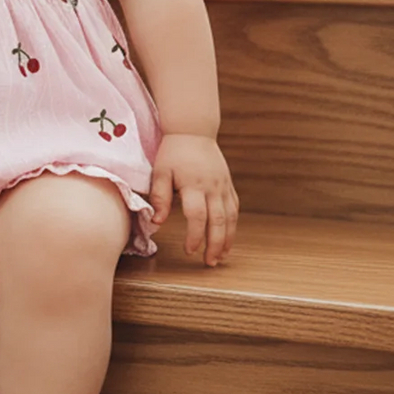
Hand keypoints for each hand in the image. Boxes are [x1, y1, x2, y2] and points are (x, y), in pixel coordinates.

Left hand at [146, 132, 237, 265]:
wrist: (193, 131)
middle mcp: (212, 187)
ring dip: (227, 239)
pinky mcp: (228, 184)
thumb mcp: (160, 172)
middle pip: (219, 221)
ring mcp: (223, 186)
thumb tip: (158, 222)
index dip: (194, 236)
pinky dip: (233, 225)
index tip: (189, 250)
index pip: (197, 217)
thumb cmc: (173, 152)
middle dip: (215, 245)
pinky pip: (234, 208)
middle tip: (209, 262)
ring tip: (221, 256)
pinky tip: (228, 237)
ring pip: (231, 217)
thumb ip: (160, 197)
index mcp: (194, 185)